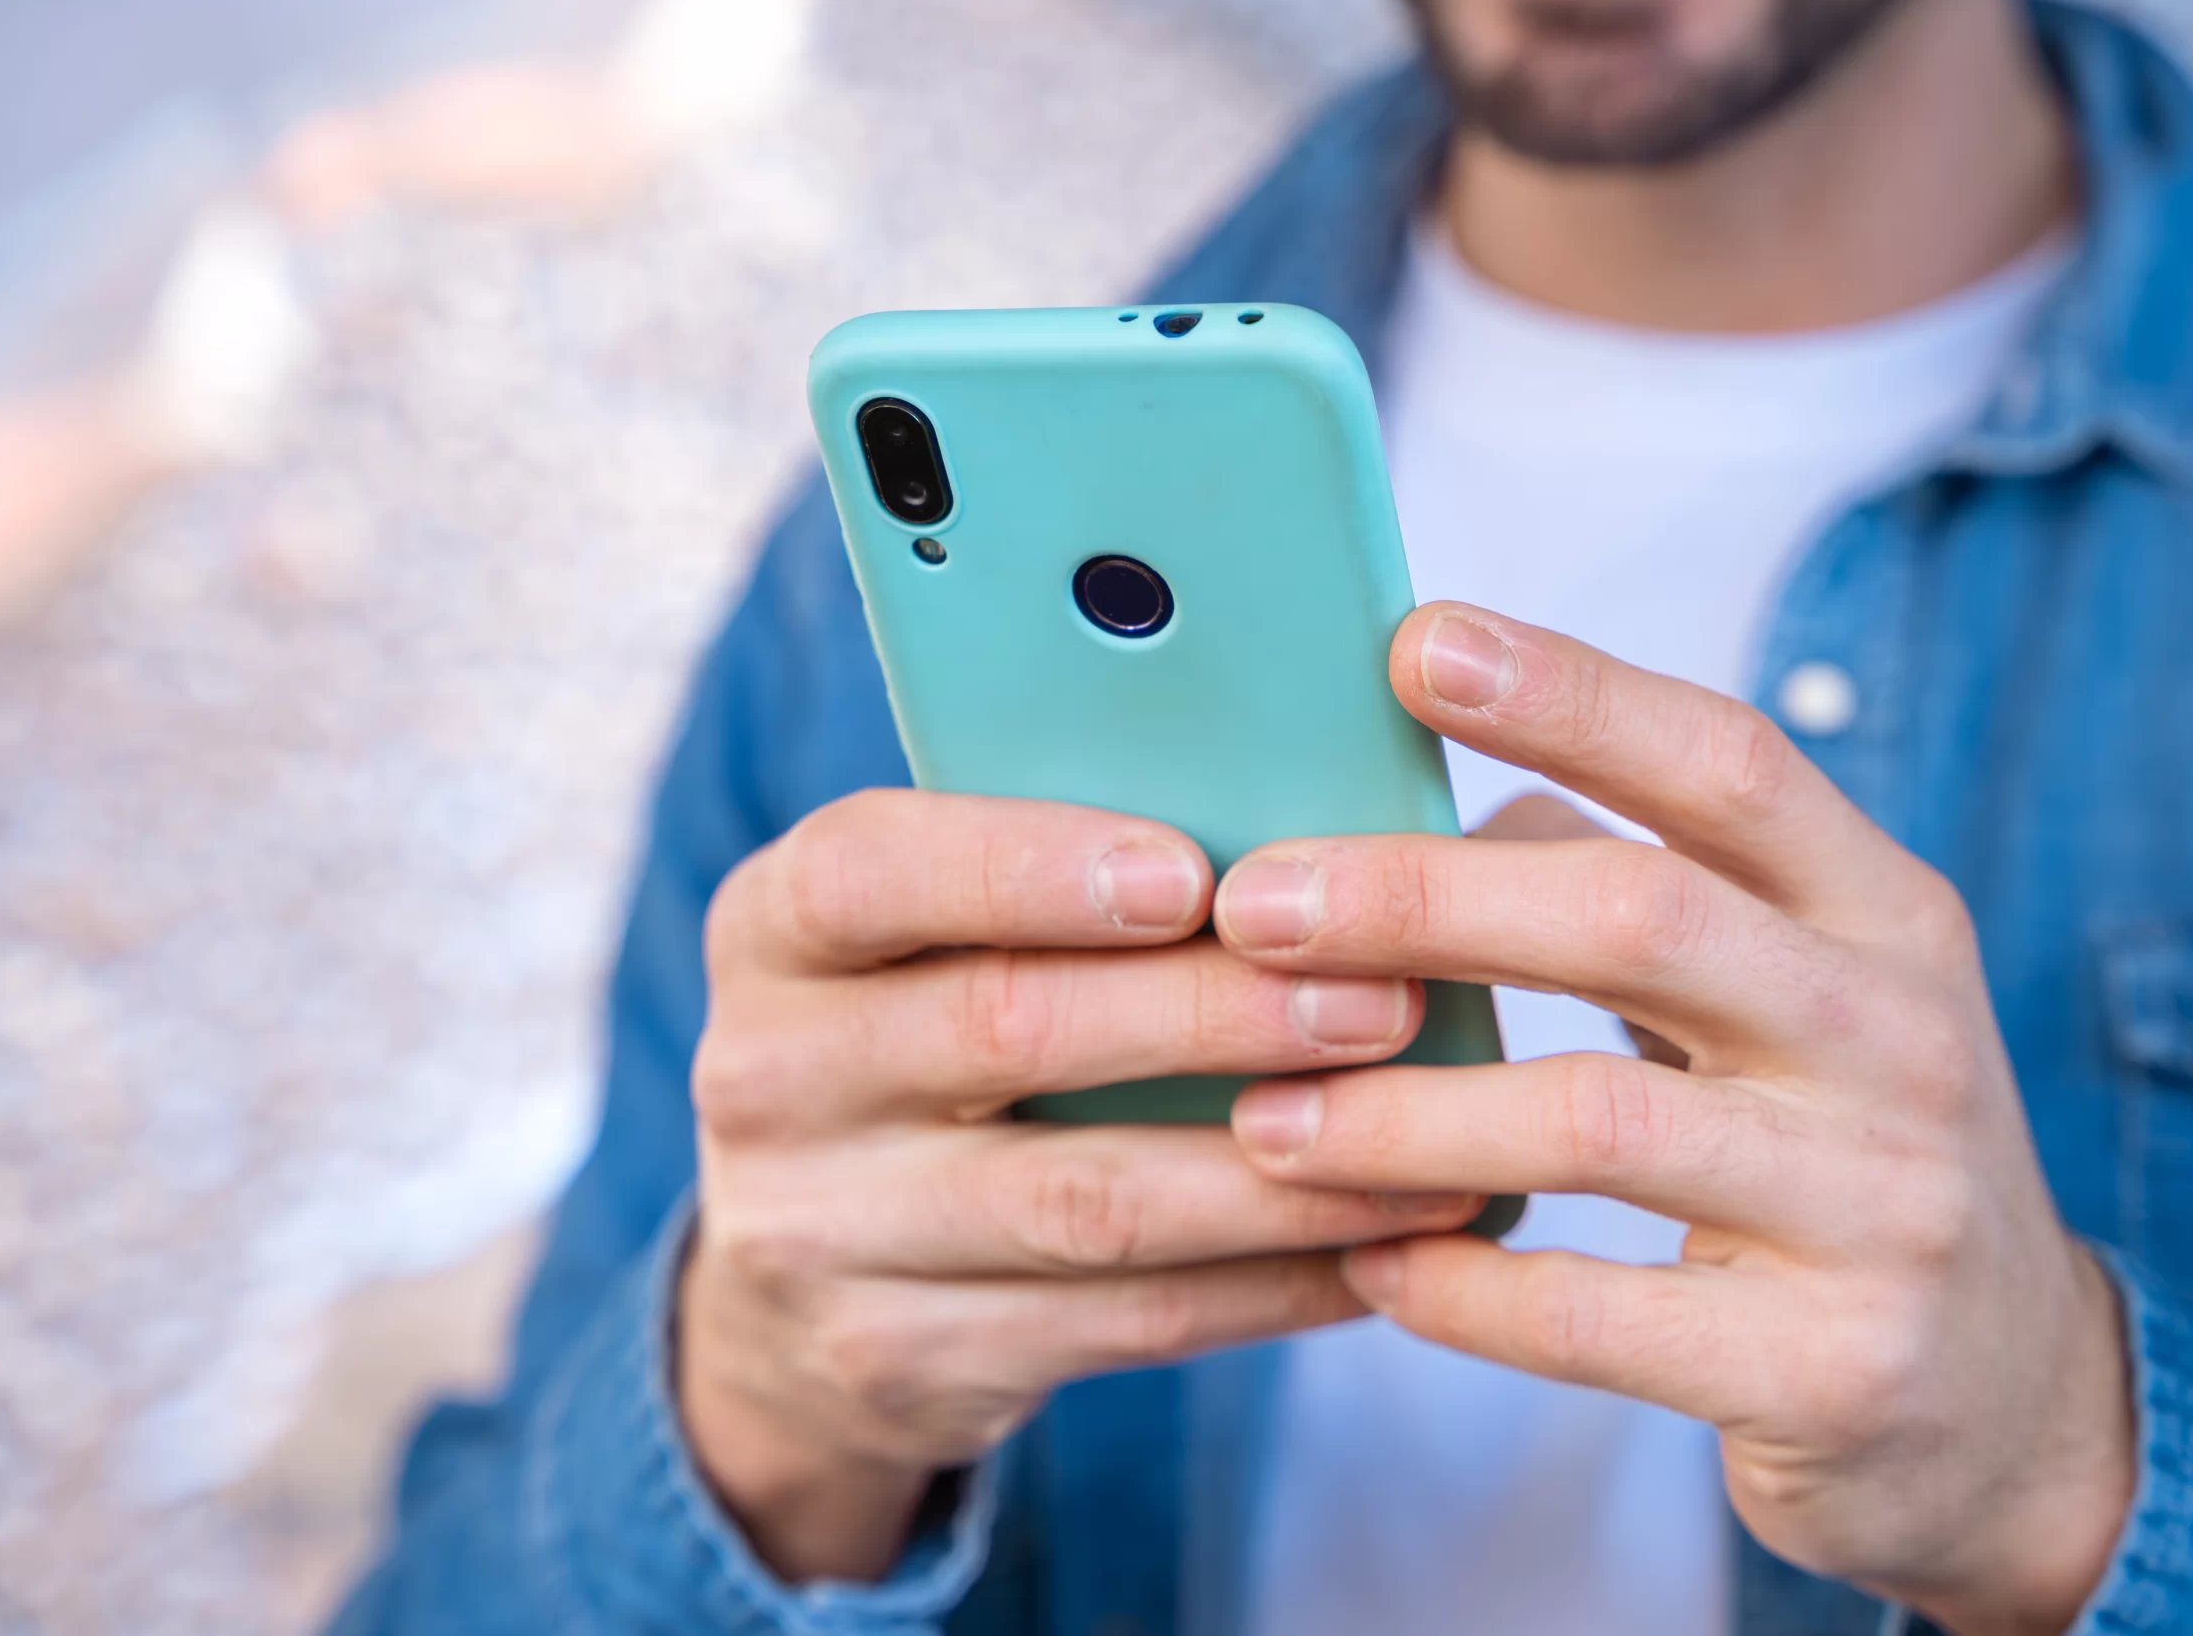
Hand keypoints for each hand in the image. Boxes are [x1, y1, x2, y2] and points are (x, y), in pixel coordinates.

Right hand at [676, 791, 1484, 1582]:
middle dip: (1211, 1015)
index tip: (1189, 872)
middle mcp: (767, 1079)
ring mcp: (820, 1236)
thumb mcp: (927, 936)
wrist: (794, 1282)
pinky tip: (1376, 1248)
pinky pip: (1123, 1323)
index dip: (1026, 866)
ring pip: (1085, 1204)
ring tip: (1425, 1145)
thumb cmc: (925, 1032)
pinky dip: (1267, 1286)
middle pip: (1003, 1033)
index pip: (868, 872)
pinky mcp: (904, 1361)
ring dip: (1274, 1174)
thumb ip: (1058, 875)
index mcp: (773, 929)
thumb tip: (1300, 832)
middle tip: (1380, 996)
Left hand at [1216, 604, 2134, 1635]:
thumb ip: (1639, 888)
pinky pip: (1597, 1317)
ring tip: (1261, 1116)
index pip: (1730, 762)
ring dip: (1402, 1115)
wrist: (2011, 1397)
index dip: (1574, 694)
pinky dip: (1457, 1287)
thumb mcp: (1792, 992)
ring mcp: (1880, 1208)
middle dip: (1426, 901)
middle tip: (1256, 903)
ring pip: (1599, 1125)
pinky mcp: (1832, 1365)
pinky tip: (1364, 1266)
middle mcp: (1900, 1040)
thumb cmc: (1842, 1147)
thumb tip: (1440, 797)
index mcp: (1884, 914)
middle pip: (1643, 921)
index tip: (1412, 645)